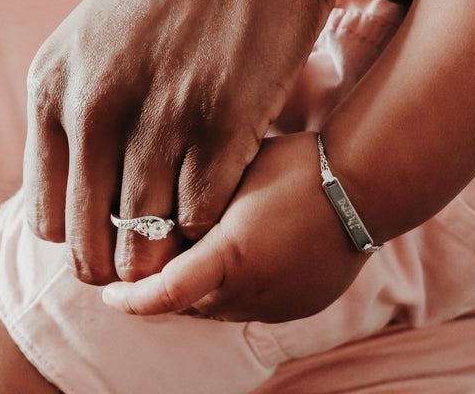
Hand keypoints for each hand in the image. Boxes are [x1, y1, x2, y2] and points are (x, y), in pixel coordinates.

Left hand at [23, 0, 335, 284]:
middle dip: (127, 264)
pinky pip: (205, 212)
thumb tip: (86, 194)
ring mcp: (160, 112)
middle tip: (160, 253)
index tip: (122, 234)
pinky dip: (214, 220)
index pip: (49, 217)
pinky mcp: (225, 118)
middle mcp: (96, 104)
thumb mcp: (101, 37)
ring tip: (194, 228)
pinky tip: (226, 193)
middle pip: (94, 243)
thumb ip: (80, 110)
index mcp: (53, 86)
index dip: (88, 238)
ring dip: (172, 251)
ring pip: (150, 241)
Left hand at [101, 132, 367, 321]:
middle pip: (189, 306)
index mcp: (229, 257)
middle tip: (158, 260)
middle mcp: (251, 292)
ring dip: (205, 290)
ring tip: (204, 255)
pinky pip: (255, 307)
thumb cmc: (296, 164)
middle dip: (168, 288)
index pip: (162, 295)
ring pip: (222, 309)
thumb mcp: (237, 173)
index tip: (111, 293)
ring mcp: (279, 305)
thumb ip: (199, 201)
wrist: (363, 184)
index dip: (130, 298)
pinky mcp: (301, 306)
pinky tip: (248, 257)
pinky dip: (240, 291)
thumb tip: (167, 213)